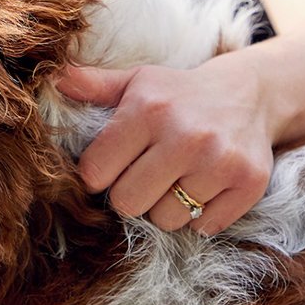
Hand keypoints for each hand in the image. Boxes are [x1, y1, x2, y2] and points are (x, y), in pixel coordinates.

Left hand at [56, 53, 274, 234]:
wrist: (250, 94)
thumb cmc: (178, 94)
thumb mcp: (137, 82)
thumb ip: (94, 85)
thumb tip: (54, 78)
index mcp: (148, 109)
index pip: (95, 173)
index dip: (99, 174)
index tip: (115, 163)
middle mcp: (184, 135)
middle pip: (128, 203)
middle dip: (131, 194)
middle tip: (148, 174)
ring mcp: (219, 161)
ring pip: (166, 219)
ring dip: (167, 207)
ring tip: (179, 177)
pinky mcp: (248, 183)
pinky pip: (204, 226)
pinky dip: (201, 215)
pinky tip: (206, 185)